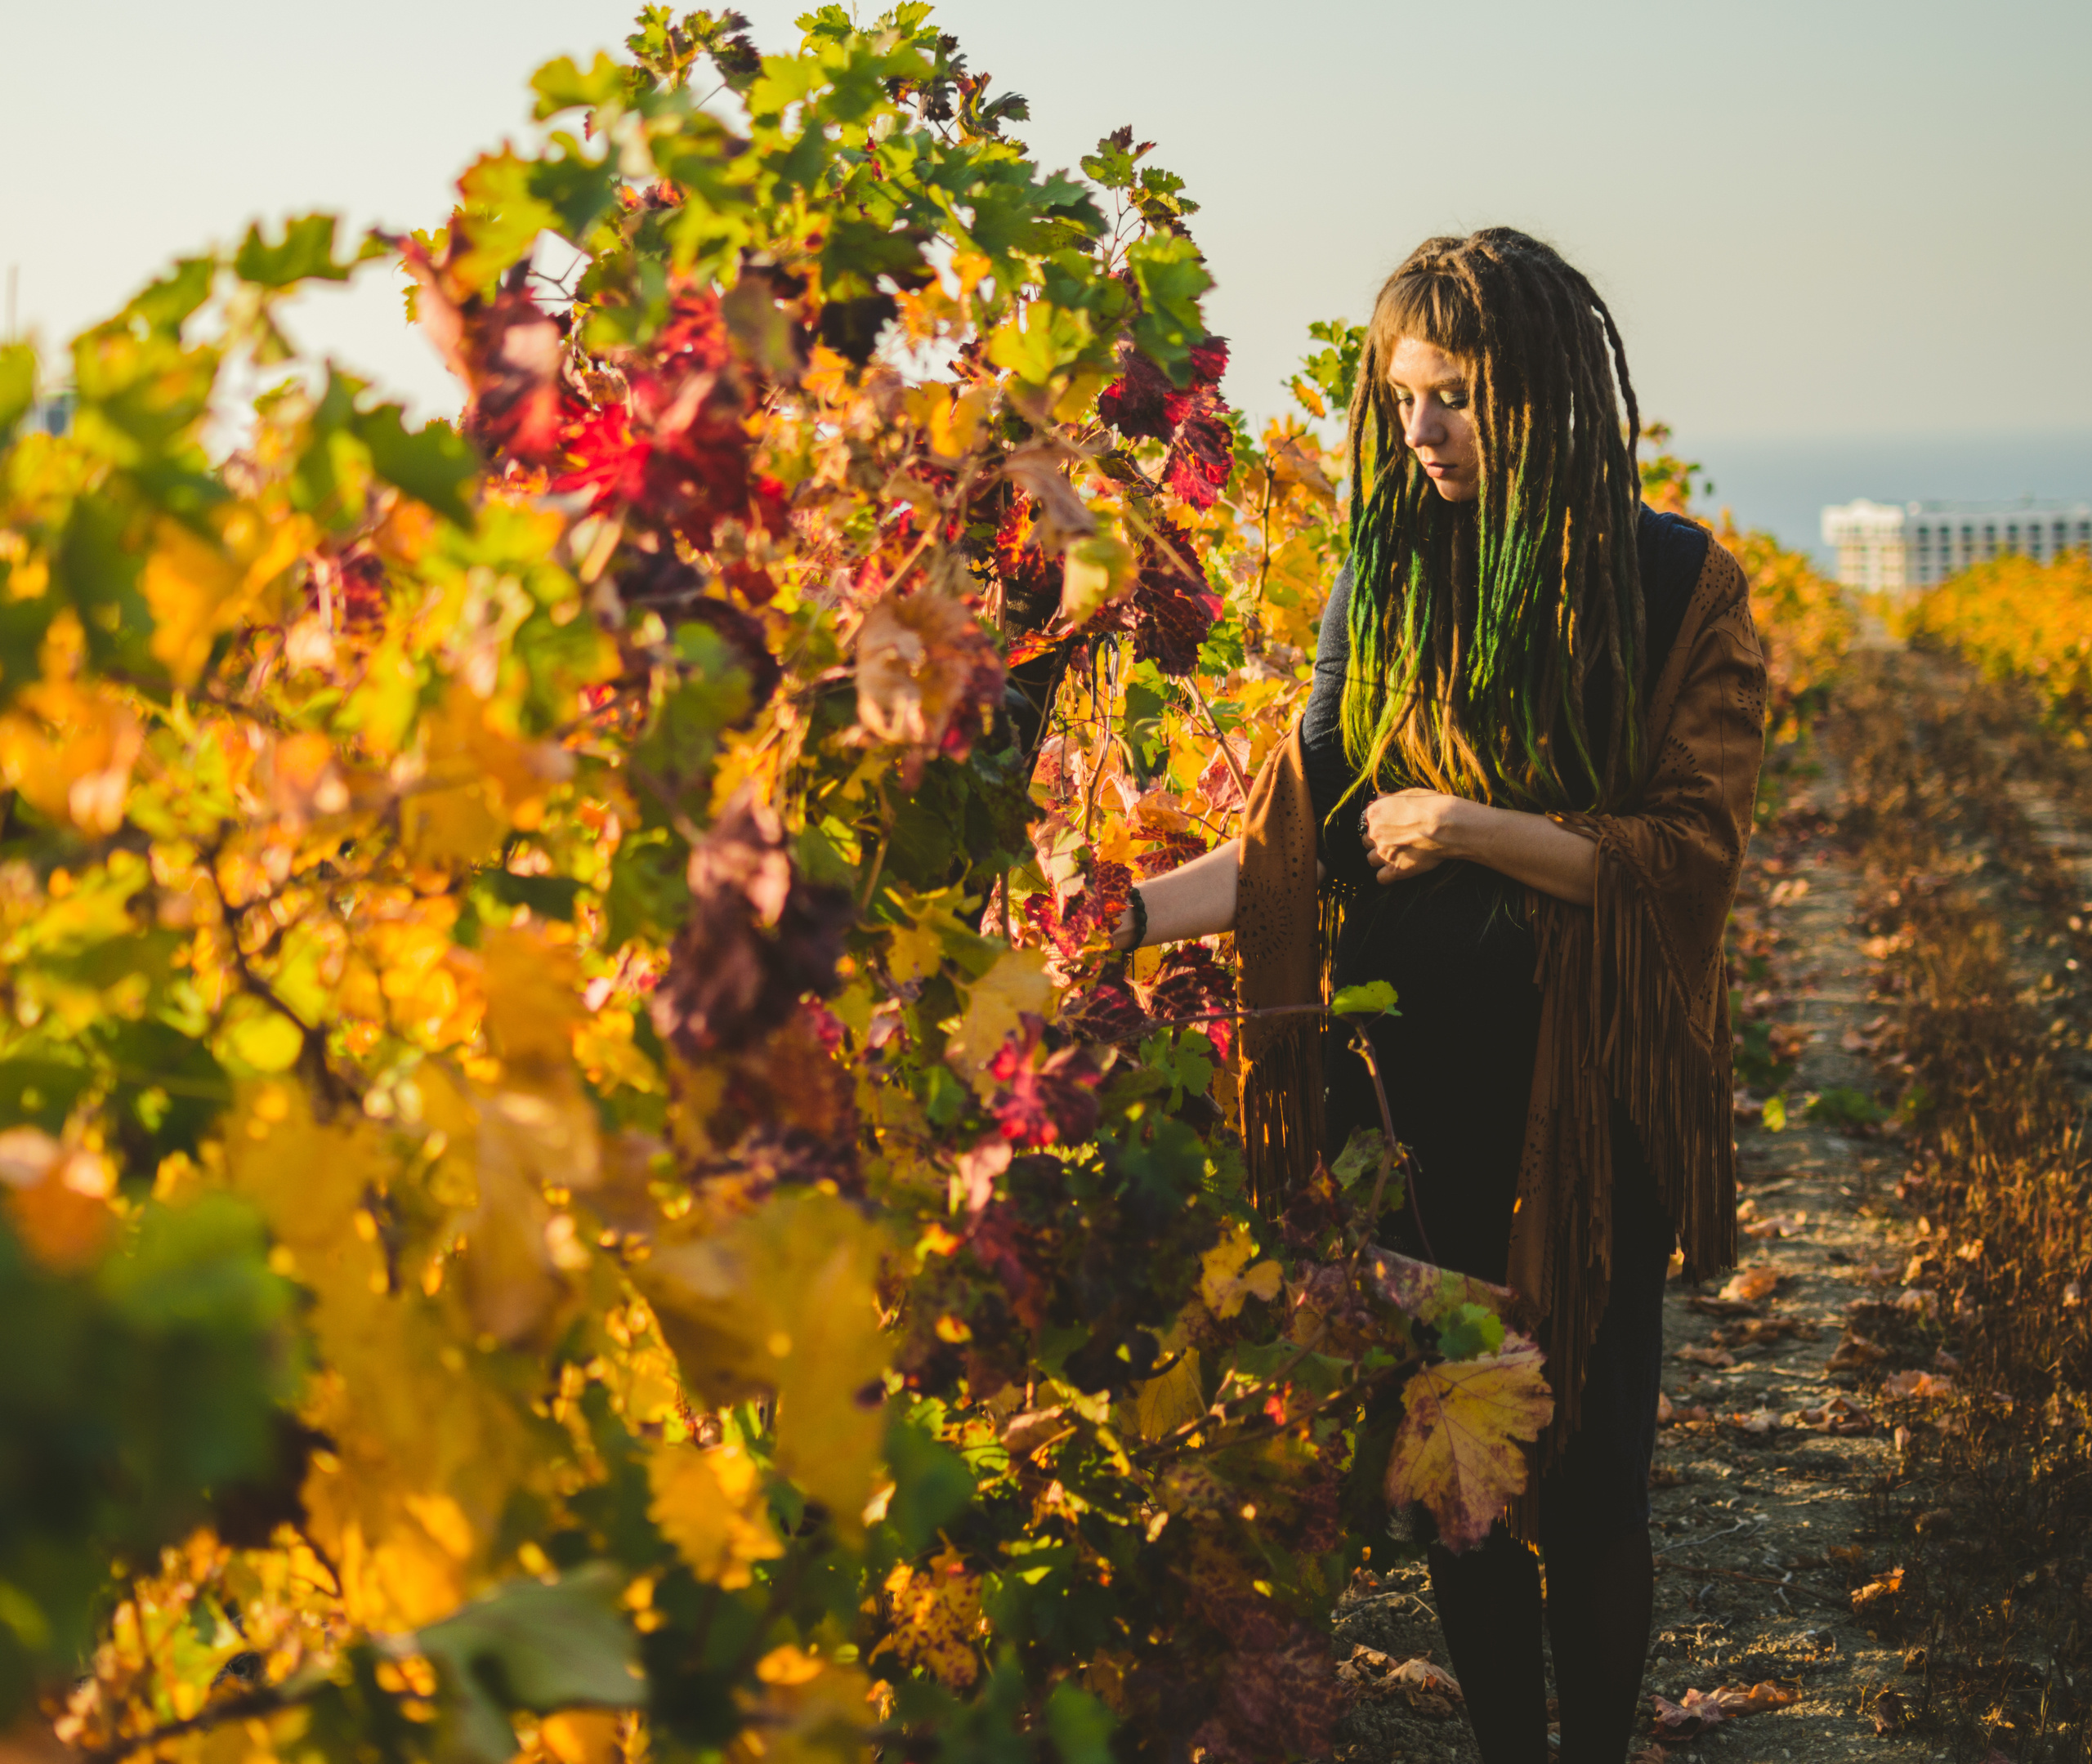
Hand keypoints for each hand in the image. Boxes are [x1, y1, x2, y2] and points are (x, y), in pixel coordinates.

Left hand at [1361, 789, 1478, 884]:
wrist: (1446, 825)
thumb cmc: (1431, 806)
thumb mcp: (1409, 794)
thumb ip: (1389, 798)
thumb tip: (1378, 798)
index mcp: (1375, 813)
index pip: (1365, 822)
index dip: (1376, 825)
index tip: (1387, 827)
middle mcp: (1375, 834)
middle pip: (1366, 842)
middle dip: (1377, 842)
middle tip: (1394, 841)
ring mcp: (1384, 853)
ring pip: (1372, 860)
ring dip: (1381, 859)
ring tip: (1396, 856)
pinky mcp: (1395, 870)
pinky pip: (1381, 878)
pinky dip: (1387, 877)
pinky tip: (1397, 871)